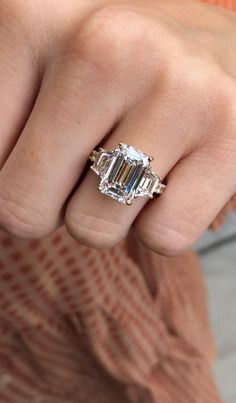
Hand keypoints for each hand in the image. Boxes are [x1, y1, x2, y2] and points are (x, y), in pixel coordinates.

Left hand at [0, 0, 234, 254]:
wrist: (208, 49)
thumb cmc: (117, 68)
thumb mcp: (37, 69)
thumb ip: (0, 118)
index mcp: (32, 18)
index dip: (12, 174)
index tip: (47, 148)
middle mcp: (105, 45)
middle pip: (23, 209)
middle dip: (52, 205)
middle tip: (88, 164)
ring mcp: (176, 89)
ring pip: (93, 230)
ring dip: (108, 215)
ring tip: (136, 162)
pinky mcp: (232, 137)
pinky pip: (161, 237)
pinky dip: (160, 223)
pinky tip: (176, 175)